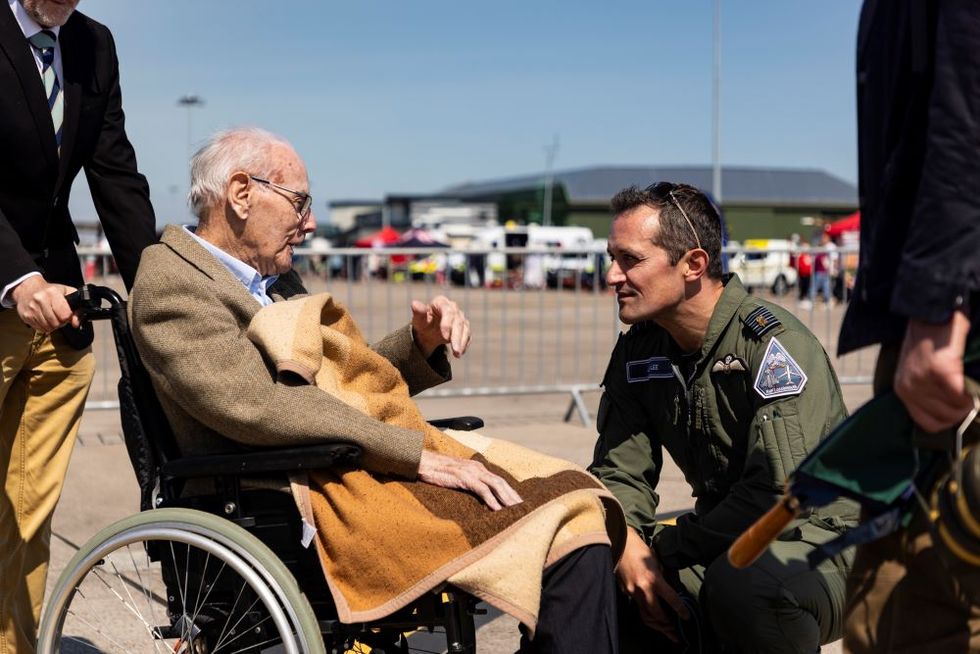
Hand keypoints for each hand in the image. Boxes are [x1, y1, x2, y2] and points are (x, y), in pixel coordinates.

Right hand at [10, 276, 78, 332]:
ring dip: (52, 325)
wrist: (28, 288)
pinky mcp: (26, 316)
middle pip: (56, 323)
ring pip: (48, 327)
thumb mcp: (67, 293)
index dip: (68, 317)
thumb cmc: (49, 291)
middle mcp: (40, 299)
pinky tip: (44, 318)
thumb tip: (75, 323)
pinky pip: (39, 328)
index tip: (67, 314)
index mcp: (52, 292)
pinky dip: (44, 326)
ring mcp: (32, 308)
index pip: (65, 315)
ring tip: (52, 317)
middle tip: (59, 316)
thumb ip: (76, 308)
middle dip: (60, 322)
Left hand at [411, 295, 470, 357]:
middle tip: (455, 350)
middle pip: (458, 321)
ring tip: (457, 355)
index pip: (447, 311)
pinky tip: (460, 353)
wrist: (428, 331)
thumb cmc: (423, 324)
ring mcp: (460, 317)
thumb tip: (414, 304)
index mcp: (441, 302)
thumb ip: (418, 313)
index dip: (447, 324)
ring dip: (461, 342)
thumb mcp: (418, 320)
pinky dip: (464, 344)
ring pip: (464, 329)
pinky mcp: (464, 327)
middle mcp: (453, 308)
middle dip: (457, 337)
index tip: (444, 336)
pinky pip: (467, 335)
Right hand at [417, 450, 521, 510]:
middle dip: (513, 496)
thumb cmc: (436, 470)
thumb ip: (467, 482)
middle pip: (501, 483)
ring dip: (507, 499)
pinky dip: (491, 500)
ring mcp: (471, 472)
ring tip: (516, 512)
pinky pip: (481, 490)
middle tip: (524, 510)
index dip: (510, 492)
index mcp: (477, 467)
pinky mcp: (464, 477)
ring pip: (496, 485)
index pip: (498, 480)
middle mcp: (478, 468)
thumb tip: (475, 495)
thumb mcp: (455, 475)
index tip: (519, 503)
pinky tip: (497, 510)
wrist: (421, 461)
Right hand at [616, 528, 689, 642]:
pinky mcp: (626, 592)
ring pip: (645, 615)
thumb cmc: (640, 549)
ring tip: (667, 632)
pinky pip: (638, 607)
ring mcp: (632, 592)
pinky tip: (654, 620)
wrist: (620, 543)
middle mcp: (642, 588)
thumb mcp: (656, 562)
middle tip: (676, 633)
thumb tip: (672, 589)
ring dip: (656, 625)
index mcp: (653, 579)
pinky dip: (647, 616)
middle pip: (656, 614)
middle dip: (667, 625)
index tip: (686, 617)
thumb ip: (664, 577)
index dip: (680, 610)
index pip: (671, 599)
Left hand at [895, 311, 973, 432]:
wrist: (929, 310)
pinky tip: (968, 378)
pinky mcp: (940, 371)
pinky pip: (960, 395)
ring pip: (956, 409)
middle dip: (963, 411)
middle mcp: (909, 388)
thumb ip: (927, 390)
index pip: (927, 424)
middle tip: (970, 395)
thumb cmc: (928, 338)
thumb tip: (949, 409)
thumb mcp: (918, 369)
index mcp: (902, 389)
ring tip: (970, 387)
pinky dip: (971, 391)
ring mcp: (923, 381)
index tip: (959, 408)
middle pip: (945, 419)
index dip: (948, 419)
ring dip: (968, 401)